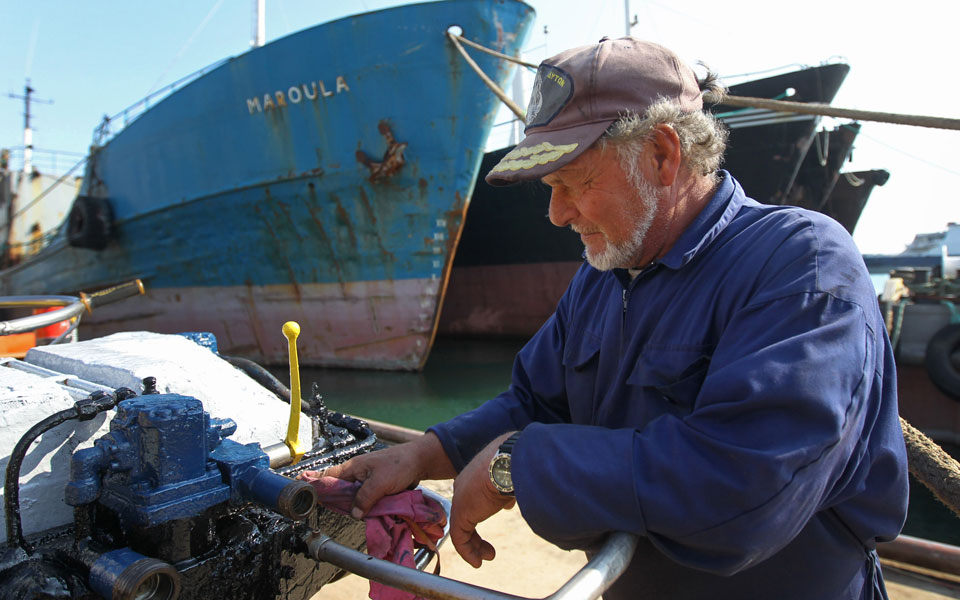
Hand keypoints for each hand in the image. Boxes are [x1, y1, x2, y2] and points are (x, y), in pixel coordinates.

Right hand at [321, 432, 454, 518]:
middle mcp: (356, 474)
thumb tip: (353, 513)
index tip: (303, 494)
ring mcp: (366, 482)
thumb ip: (364, 498)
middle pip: (339, 491)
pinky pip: (366, 500)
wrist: (419, 462)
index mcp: (352, 468)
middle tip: (333, 514)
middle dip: (337, 503)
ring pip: (353, 497)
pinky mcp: (376, 488)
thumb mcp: (379, 483)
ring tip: (352, 516)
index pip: (327, 477)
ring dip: (354, 506)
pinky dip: (366, 507)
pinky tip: (365, 515)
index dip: (316, 486)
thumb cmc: (399, 466)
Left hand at [449, 431, 517, 567]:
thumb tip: (508, 501)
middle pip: (467, 512)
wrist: (507, 463)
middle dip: (476, 533)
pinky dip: (468, 552)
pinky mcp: (460, 513)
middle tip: (488, 548)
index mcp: (477, 473)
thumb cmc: (516, 464)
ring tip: (486, 557)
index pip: (475, 495)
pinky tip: (477, 562)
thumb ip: (507, 488)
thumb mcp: (512, 476)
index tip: (500, 513)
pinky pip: (460, 538)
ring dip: (474, 545)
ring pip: (462, 527)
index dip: (484, 509)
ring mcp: (461, 499)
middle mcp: (465, 484)